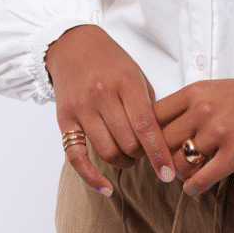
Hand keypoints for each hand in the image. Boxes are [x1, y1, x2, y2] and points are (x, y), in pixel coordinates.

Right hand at [45, 25, 175, 195]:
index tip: (169, 174)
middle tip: (147, 152)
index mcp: (126, 82)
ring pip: (106, 151)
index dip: (158, 153)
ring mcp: (81, 108)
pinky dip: (90, 177)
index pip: (145, 126)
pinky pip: (76, 156)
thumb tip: (160, 142)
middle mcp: (102, 95)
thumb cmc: (111, 61)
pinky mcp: (64, 119)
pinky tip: (106, 188)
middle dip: (142, 154)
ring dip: (122, 162)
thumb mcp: (136, 74)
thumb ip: (147, 106)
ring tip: (130, 157)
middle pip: (127, 142)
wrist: (73, 44)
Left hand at [153, 65, 233, 196]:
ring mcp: (220, 131)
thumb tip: (167, 131)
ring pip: (179, 163)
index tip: (150, 148)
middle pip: (161, 143)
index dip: (147, 136)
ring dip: (180, 175)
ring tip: (188, 176)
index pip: (153, 116)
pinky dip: (194, 188)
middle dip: (162, 159)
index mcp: (197, 91)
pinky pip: (201, 179)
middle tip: (168, 168)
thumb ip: (193, 106)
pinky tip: (197, 188)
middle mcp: (203, 108)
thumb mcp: (220, 90)